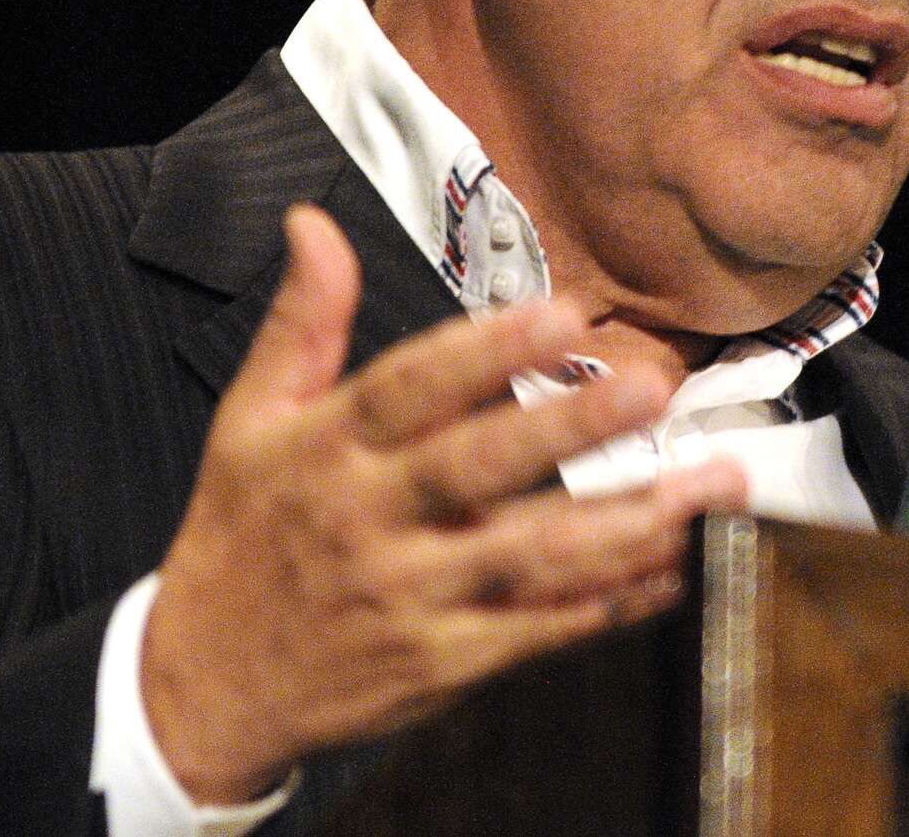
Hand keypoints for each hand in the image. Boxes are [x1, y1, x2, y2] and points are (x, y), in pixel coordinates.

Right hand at [139, 204, 748, 802]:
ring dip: (625, 521)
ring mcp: (411, 597)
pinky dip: (609, 603)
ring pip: (529, 555)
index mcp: (327, 449)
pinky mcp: (442, 663)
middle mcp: (371, 519)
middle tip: (653, 388)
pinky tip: (673, 570)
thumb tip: (314, 222)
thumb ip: (304, 321)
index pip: (412, 386)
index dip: (489, 349)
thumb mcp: (249, 419)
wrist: (204, 688)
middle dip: (571, 426)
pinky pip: (537, 630)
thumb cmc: (241, 536)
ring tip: (704, 485)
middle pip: (479, 466)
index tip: (565, 311)